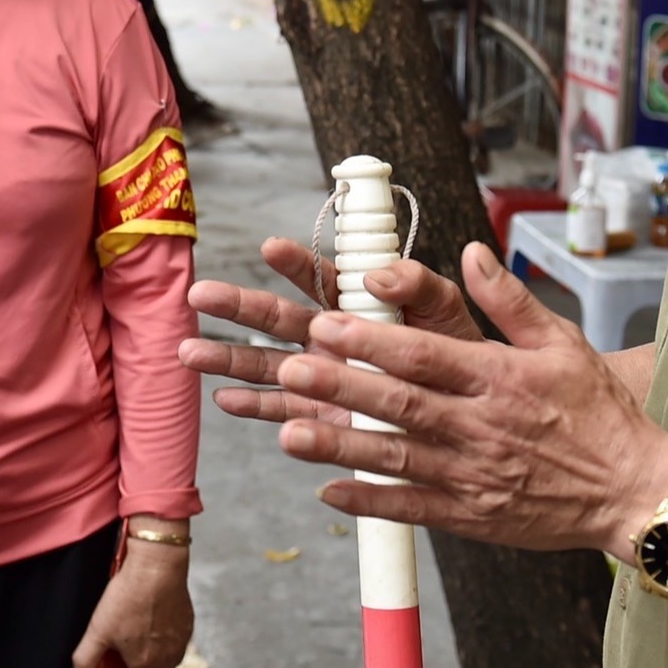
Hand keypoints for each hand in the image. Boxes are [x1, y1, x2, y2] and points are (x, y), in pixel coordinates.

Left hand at [69, 529, 193, 667]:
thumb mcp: (99, 628)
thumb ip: (86, 657)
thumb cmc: (128, 597)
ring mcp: (180, 639)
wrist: (156, 569)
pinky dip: (174, 641)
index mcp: (144, 662)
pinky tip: (162, 626)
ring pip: (176, 662)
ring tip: (150, 647)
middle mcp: (167, 656)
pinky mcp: (188, 622)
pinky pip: (183, 641)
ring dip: (165, 661)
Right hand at [180, 237, 482, 426]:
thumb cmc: (463, 359)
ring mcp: (325, 379)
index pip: (323, 279)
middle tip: (198, 293)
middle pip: (279, 319)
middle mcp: (334, 340)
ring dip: (228, 359)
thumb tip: (381, 273)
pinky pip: (285, 411)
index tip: (272, 248)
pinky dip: (254, 407)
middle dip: (238, 307)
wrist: (479, 418)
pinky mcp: (326, 419)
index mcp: (361, 307)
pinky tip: (223, 399)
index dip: (298, 263)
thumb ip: (422, 287)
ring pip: (268, 365)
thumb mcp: (449, 315)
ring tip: (187, 352)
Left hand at [272, 244, 667, 557]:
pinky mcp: (473, 515)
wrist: (636, 492)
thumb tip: (471, 252)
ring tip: (288, 432)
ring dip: (341, 447)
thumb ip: (510, 299)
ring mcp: (474, 474)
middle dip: (342, 386)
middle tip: (290, 369)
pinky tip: (327, 492)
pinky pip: (413, 508)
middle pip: (401, 403)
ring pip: (397, 458)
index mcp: (499, 378)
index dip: (373, 340)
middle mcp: (481, 426)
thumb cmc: (598, 413)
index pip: (425, 354)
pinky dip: (370, 502)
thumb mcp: (563, 343)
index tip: (327, 322)